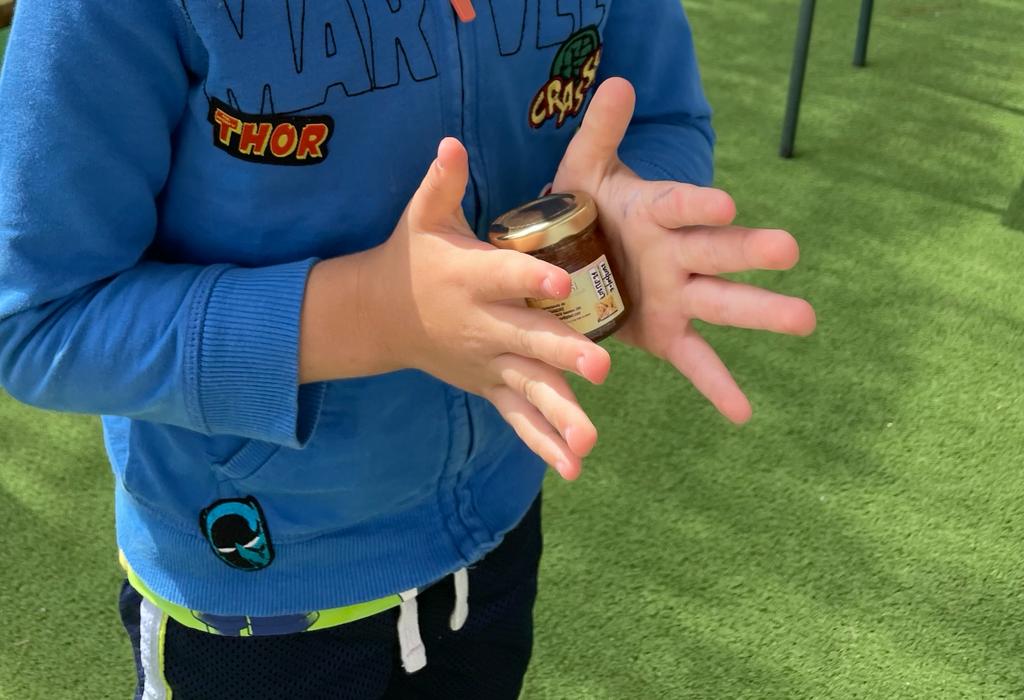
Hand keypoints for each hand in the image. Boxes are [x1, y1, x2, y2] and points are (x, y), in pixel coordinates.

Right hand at [303, 138, 610, 478]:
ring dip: (560, 415)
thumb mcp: (422, 217)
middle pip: (528, 340)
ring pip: (529, 389)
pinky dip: (544, 442)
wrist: (379, 315)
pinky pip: (518, 418)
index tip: (562, 283)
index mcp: (471, 277)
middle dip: (563, 355)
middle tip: (601, 368)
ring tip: (589, 443)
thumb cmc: (411, 258)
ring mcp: (487, 361)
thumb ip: (443, 182)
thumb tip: (451, 143)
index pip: (505, 276)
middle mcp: (482, 324)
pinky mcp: (490, 386)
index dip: (532, 279)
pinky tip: (574, 465)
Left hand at [551, 78, 815, 422]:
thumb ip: (600, 134)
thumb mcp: (583, 171)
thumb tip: (618, 83)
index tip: (726, 204)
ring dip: (762, 311)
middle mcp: (678, 253)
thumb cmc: (583, 209)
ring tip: (805, 319)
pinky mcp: (667, 333)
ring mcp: (679, 295)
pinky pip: (696, 361)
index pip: (680, 205)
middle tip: (789, 249)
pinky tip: (743, 414)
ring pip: (724, 303)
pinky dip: (718, 386)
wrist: (569, 257)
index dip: (699, 205)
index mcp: (658, 212)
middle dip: (750, 252)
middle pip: (719, 252)